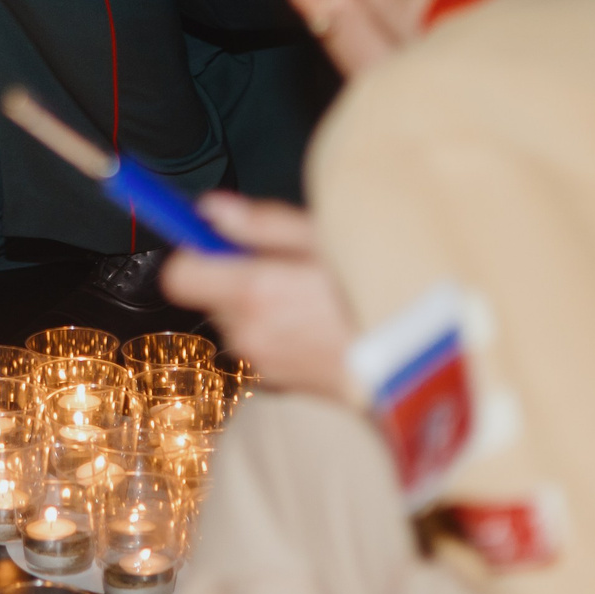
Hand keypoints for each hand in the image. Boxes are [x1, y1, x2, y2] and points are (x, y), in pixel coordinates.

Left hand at [158, 193, 356, 400]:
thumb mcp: (324, 240)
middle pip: (209, 295)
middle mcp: (248, 333)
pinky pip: (258, 345)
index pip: (179, 275)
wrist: (415, 369)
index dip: (193, 252)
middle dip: (234, 275)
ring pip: (235, 320)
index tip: (214, 238)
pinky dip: (275, 330)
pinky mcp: (277, 384)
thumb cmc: (376, 296)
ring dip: (257, 305)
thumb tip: (212, 209)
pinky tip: (315, 323)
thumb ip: (261, 224)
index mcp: (254, 293)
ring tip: (309, 295)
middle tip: (285, 264)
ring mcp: (261, 364)